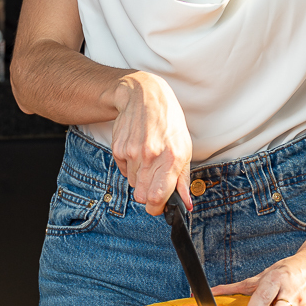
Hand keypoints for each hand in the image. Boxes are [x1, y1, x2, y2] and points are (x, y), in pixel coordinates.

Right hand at [111, 72, 192, 215]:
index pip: (157, 198)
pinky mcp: (118, 149)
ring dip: (140, 178)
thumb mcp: (185, 148)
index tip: (159, 206)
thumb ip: (183, 179)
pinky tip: (137, 151)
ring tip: (148, 158)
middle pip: (142, 196)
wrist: (145, 97)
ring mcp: (132, 152)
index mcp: (172, 158)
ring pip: (133, 184)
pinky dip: (130, 167)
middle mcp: (151, 156)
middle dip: (149, 194)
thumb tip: (186, 205)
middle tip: (155, 180)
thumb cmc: (169, 123)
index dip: (157, 208)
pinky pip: (123, 172)